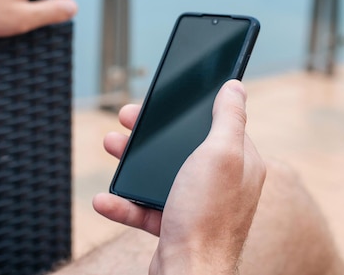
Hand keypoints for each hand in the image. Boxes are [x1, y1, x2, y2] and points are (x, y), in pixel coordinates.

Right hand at [93, 80, 266, 274]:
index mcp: (239, 162)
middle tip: (126, 119)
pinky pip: (146, 208)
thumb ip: (228, 118)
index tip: (161, 101)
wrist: (188, 274)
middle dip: (150, 133)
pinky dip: (124, 203)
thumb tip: (235, 87)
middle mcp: (221, 183)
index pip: (216, 124)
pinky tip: (104, 199)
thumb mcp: (219, 154)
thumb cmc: (206, 215)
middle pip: (182, 147)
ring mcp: (198, 205)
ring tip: (110, 145)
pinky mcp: (176, 225)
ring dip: (131, 162)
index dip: (187, 111)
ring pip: (160, 174)